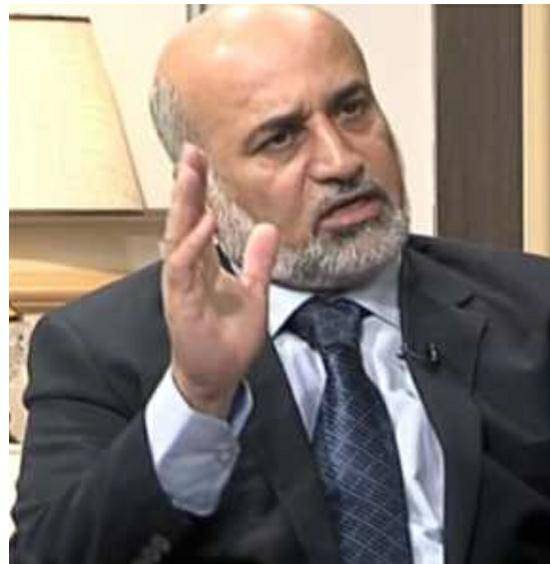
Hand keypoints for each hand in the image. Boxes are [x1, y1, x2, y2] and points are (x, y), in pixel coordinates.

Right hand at [161, 144, 279, 416]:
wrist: (218, 377)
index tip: (203, 158)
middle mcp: (188, 269)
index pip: (199, 218)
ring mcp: (181, 284)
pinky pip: (183, 268)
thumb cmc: (228, 338)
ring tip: (190, 172)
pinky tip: (203, 222)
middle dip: (187, 184)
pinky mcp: (181, 303)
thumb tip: (267, 228)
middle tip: (190, 150)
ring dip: (184, 203)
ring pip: (177, 236)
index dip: (200, 189)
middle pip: (184, 218)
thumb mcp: (254, 292)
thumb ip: (258, 261)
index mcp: (203, 265)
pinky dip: (192, 244)